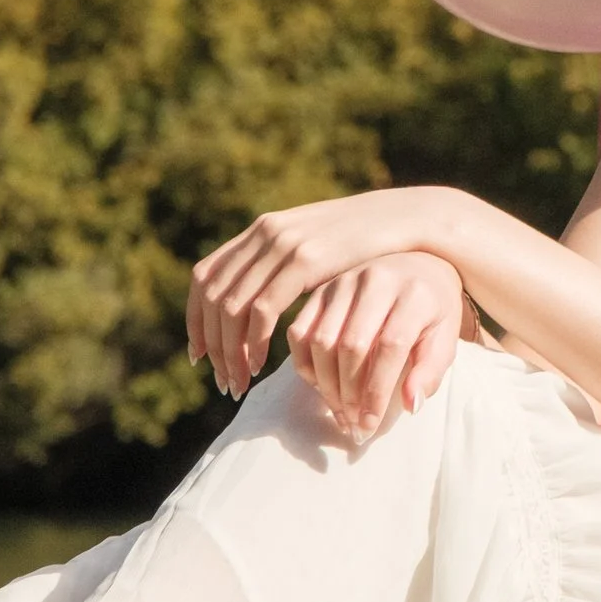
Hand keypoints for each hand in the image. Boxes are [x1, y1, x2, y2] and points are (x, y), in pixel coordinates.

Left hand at [187, 188, 444, 398]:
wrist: (406, 220)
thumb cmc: (363, 243)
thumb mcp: (313, 246)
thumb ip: (284, 264)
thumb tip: (254, 293)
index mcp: (262, 229)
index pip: (204, 276)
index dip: (195, 318)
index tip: (198, 355)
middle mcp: (265, 232)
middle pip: (213, 297)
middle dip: (211, 345)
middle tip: (221, 380)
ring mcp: (284, 243)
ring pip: (232, 308)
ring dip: (230, 351)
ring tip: (239, 381)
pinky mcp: (306, 260)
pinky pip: (262, 309)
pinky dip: (253, 342)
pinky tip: (261, 364)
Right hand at [287, 251, 467, 441]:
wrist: (419, 265)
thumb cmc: (433, 311)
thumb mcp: (445, 339)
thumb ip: (430, 371)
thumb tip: (409, 405)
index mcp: (414, 293)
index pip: (390, 347)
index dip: (377, 391)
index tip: (370, 424)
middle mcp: (376, 281)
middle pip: (350, 345)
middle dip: (349, 394)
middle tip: (353, 424)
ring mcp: (344, 282)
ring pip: (321, 340)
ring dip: (326, 385)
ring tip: (340, 410)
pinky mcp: (321, 289)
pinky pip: (299, 331)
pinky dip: (305, 364)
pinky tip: (321, 385)